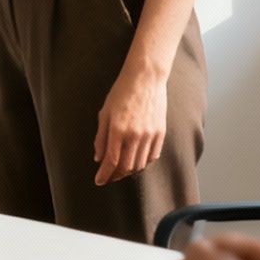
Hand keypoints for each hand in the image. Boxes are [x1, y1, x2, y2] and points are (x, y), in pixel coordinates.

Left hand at [93, 65, 166, 185]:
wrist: (146, 78)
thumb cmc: (121, 93)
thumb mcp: (105, 113)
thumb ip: (101, 137)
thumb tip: (98, 158)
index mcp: (118, 130)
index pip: (111, 161)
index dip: (104, 174)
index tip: (99, 181)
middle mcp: (135, 135)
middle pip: (126, 167)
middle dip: (115, 175)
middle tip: (108, 177)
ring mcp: (150, 135)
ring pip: (140, 164)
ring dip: (128, 171)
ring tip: (120, 170)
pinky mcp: (160, 133)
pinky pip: (152, 156)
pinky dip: (143, 162)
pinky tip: (135, 161)